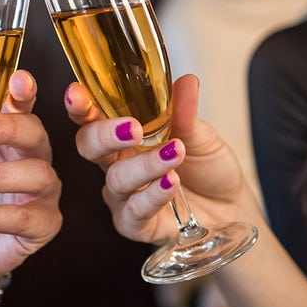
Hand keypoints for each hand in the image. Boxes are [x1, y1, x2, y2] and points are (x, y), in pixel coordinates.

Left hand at [0, 70, 61, 284]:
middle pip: (36, 133)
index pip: (22, 105)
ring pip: (36, 174)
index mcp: (7, 135)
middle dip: (10, 128)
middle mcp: (30, 158)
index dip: (24, 91)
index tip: (18, 81)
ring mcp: (40, 192)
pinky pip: (24, 216)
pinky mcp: (40, 225)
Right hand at [66, 74, 256, 244]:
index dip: (80, 106)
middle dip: (104, 136)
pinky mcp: (135, 225)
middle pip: (89, 147)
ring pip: (117, 180)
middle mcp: (116, 164)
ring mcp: (123, 196)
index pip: (92, 118)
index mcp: (123, 136)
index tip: (76, 92)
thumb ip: (185, 111)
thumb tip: (187, 82)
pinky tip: (171, 183)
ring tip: (175, 153)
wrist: (230, 207)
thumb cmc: (206, 167)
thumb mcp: (200, 134)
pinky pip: (134, 211)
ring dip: (145, 165)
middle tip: (132, 128)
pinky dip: (153, 195)